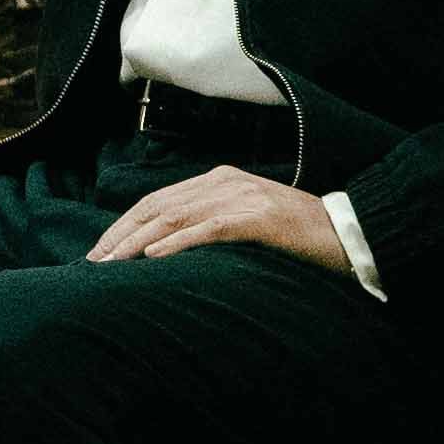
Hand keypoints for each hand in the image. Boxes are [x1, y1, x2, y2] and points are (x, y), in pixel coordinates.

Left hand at [87, 170, 353, 274]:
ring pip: (175, 217)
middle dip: (121, 234)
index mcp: (220, 179)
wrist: (350, 232)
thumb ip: (212, 222)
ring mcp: (242, 198)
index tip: (100, 250)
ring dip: (138, 242)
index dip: (124, 224)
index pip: (158, 200)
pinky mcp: (259, 218)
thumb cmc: (299, 233)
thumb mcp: (248, 219)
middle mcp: (225, 182)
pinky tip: (154, 258)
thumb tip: (166, 246)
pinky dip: (178, 243)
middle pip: (157, 206)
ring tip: (112, 263)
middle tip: (93, 262)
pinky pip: (209, 230)